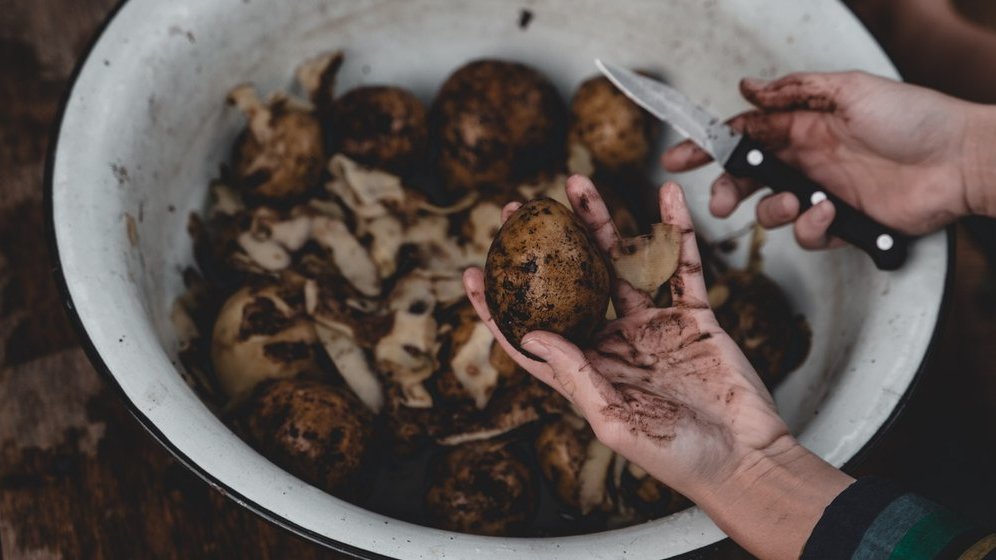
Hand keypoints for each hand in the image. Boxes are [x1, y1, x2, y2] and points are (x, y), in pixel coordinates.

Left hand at [463, 176, 851, 558]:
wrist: (746, 459)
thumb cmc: (679, 459)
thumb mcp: (616, 424)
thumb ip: (576, 377)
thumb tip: (533, 334)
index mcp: (585, 371)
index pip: (531, 334)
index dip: (499, 306)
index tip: (473, 271)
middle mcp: (612, 343)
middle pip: (571, 283)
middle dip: (546, 244)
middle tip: (522, 206)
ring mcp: (651, 325)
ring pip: (619, 262)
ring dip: (601, 222)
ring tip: (579, 184)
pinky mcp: (691, 315)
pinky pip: (682, 264)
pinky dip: (677, 230)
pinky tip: (666, 196)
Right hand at [662, 71, 991, 248]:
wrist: (960, 160)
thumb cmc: (913, 118)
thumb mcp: (849, 90)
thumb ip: (794, 90)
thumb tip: (747, 88)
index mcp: (802, 126)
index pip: (742, 135)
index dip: (706, 147)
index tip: (677, 159)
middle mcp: (806, 159)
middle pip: (747, 178)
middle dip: (727, 189)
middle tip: (721, 201)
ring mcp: (821, 192)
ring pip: (770, 211)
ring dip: (772, 210)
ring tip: (794, 201)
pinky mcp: (841, 224)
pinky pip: (808, 234)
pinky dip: (811, 226)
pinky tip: (830, 211)